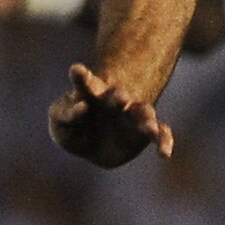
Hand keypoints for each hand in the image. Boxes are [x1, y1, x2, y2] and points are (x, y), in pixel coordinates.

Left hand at [48, 62, 175, 167]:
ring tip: (150, 128)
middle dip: (120, 96)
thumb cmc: (74, 126)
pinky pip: (159, 134)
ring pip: (144, 113)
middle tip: (121, 98)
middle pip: (119, 95)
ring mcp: (132, 115)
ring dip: (147, 120)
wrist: (96, 142)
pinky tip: (164, 154)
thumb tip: (82, 107)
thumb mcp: (60, 121)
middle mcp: (114, 101)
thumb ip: (64, 115)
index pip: (84, 84)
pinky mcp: (145, 131)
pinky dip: (163, 141)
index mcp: (90, 94)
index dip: (81, 78)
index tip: (76, 70)